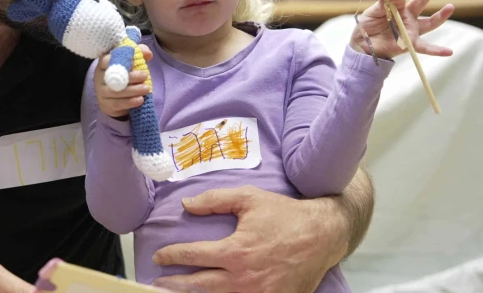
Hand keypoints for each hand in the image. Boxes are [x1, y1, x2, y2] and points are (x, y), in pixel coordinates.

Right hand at [93, 44, 152, 118]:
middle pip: (113, 77)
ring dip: (133, 90)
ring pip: (116, 92)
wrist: (118, 97)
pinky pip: (117, 104)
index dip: (118, 60)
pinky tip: (140, 100)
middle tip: (145, 75)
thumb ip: (140, 53)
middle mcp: (99, 78)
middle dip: (131, 76)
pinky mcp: (106, 105)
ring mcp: (101, 92)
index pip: (105, 60)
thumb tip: (148, 54)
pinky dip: (130, 102)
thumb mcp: (132, 61)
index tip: (133, 62)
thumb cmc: (125, 74)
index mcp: (103, 64)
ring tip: (146, 88)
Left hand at [151, 187, 345, 292]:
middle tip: (158, 281)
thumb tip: (186, 204)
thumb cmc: (285, 215)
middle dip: (175, 283)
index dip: (172, 256)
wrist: (324, 235)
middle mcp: (244, 278)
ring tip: (177, 292)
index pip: (193, 256)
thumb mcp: (249, 198)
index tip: (159, 256)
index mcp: (235, 252)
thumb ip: (214, 200)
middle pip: (200, 285)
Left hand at [351, 0, 454, 59]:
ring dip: (440, 16)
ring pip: (429, 23)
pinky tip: (449, 51)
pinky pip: (425, 47)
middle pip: (420, 2)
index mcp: (398, 8)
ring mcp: (411, 30)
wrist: (362, 45)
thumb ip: (381, 4)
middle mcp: (408, 18)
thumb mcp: (372, 13)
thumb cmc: (368, 26)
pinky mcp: (409, 43)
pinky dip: (437, 50)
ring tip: (450, 7)